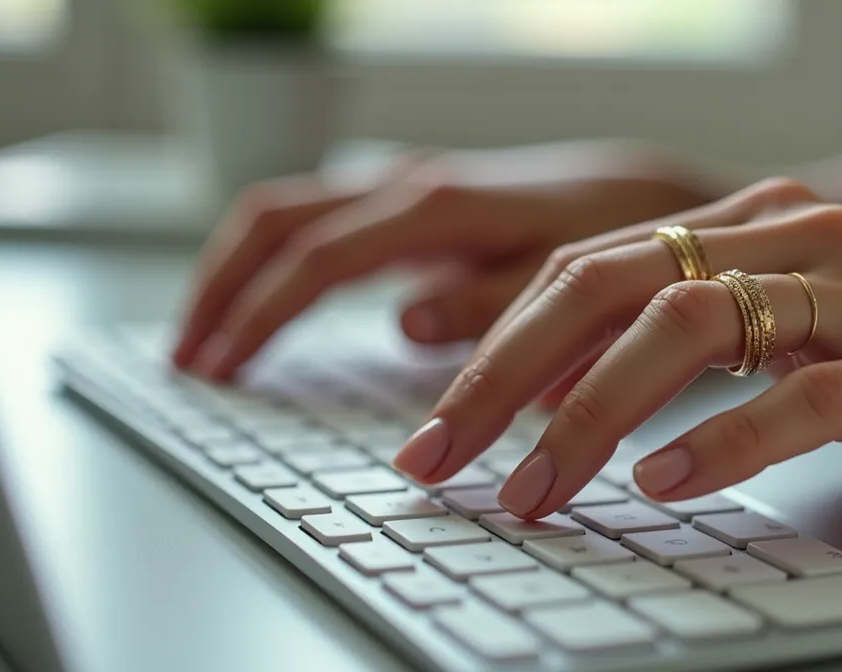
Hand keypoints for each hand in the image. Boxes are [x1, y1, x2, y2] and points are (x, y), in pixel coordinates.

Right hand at [171, 143, 706, 380]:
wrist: (653, 200)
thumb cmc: (616, 241)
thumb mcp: (567, 281)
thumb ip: (490, 304)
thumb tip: (405, 325)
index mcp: (436, 204)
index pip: (316, 257)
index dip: (260, 313)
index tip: (220, 366)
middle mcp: (408, 186)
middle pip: (276, 220)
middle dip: (221, 285)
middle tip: (188, 357)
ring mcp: (406, 192)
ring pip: (290, 214)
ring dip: (240, 271)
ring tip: (210, 339)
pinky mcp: (416, 209)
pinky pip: (322, 223)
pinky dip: (280, 263)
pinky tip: (274, 308)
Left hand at [394, 177, 841, 523]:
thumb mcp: (800, 344)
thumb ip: (699, 350)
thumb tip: (566, 400)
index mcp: (760, 226)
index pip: (590, 268)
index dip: (496, 344)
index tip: (437, 427)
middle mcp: (804, 238)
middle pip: (613, 284)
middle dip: (506, 375)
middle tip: (440, 457)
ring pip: (694, 329)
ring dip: (592, 416)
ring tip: (534, 490)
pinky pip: (806, 395)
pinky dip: (725, 441)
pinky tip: (663, 485)